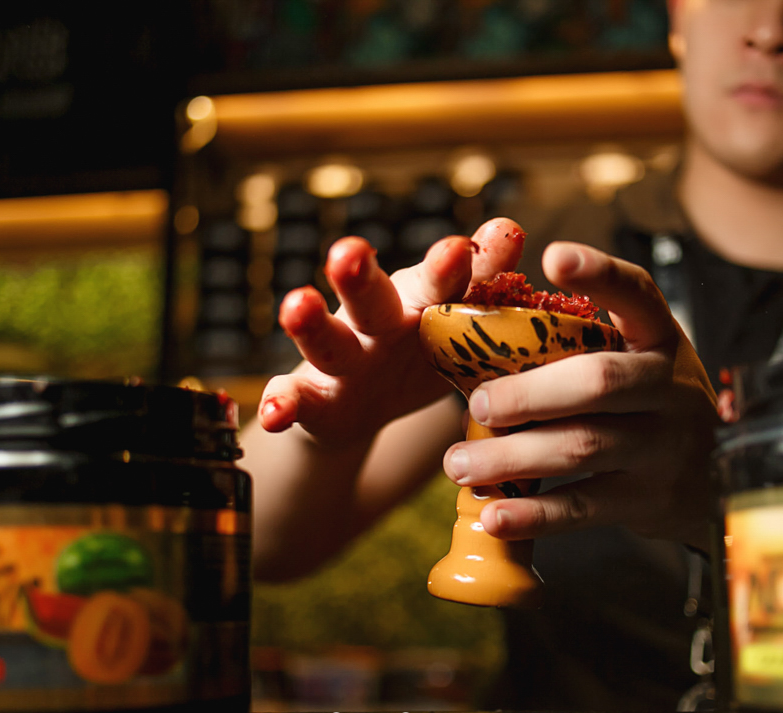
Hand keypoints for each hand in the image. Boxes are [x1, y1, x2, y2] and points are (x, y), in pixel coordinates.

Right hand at [260, 218, 526, 448]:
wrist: (366, 410)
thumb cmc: (427, 352)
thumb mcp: (461, 325)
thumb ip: (481, 282)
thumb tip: (509, 229)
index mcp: (424, 305)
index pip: (439, 280)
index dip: (450, 267)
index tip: (460, 248)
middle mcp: (379, 325)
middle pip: (370, 298)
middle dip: (360, 276)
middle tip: (350, 252)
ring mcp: (344, 362)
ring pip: (327, 342)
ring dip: (310, 324)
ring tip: (297, 305)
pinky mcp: (315, 402)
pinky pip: (297, 402)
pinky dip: (283, 404)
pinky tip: (273, 412)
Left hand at [441, 242, 718, 549]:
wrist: (714, 482)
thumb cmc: (647, 407)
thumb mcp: (635, 363)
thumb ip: (579, 348)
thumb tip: (477, 338)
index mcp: (659, 339)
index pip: (637, 294)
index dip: (598, 274)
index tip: (554, 256)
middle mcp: (669, 387)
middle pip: (599, 381)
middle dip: (530, 393)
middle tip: (478, 403)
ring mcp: (664, 447)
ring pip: (583, 446)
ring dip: (513, 456)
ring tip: (459, 464)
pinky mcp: (649, 500)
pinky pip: (584, 507)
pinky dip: (534, 514)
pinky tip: (493, 516)